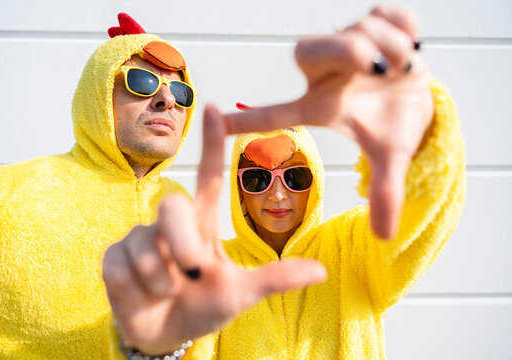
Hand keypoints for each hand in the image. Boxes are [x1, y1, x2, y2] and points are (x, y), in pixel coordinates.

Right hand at [102, 105, 326, 354]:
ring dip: (161, 283)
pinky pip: (122, 270)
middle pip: (172, 208)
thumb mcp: (242, 294)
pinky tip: (142, 297)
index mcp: (202, 225)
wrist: (165, 334)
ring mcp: (139, 238)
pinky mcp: (112, 257)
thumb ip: (275, 279)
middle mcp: (169, 224)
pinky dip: (138, 292)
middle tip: (191, 275)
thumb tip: (322, 271)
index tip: (215, 108)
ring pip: (147, 249)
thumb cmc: (205, 306)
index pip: (207, 178)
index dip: (211, 144)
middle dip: (182, 244)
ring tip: (166, 292)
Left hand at [224, 4, 433, 238]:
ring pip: (359, 31)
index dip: (246, 118)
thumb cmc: (392, 125)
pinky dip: (406, 29)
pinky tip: (408, 48)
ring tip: (398, 70)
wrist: (423, 95)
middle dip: (348, 52)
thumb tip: (385, 236)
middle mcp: (325, 74)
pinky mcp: (371, 18)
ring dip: (392, 52)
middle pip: (306, 51)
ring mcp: (346, 42)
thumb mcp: (389, 156)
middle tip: (378, 71)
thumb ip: (385, 192)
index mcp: (320, 106)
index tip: (213, 115)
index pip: (275, 114)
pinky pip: (388, 14)